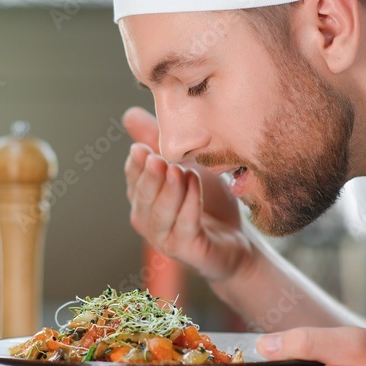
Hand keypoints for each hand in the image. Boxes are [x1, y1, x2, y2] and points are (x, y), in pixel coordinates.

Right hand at [122, 106, 250, 280]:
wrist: (236, 240)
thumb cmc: (209, 201)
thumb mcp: (186, 164)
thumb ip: (160, 143)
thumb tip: (129, 115)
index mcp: (143, 198)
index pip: (133, 177)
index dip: (136, 164)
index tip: (143, 148)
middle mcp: (147, 220)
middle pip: (143, 196)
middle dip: (150, 176)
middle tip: (156, 158)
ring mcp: (164, 238)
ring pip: (161, 212)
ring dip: (170, 190)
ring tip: (179, 170)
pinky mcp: (186, 250)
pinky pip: (185, 225)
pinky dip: (190, 203)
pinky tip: (195, 184)